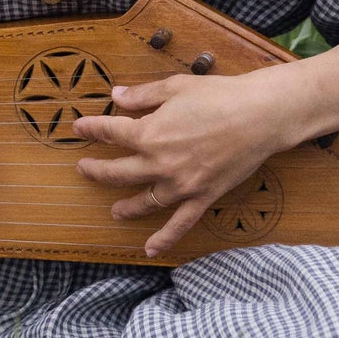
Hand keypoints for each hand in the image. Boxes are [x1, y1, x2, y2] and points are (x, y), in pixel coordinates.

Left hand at [72, 67, 307, 259]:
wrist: (260, 116)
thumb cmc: (219, 96)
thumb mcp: (174, 87)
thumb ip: (142, 96)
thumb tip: (116, 96)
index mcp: (149, 133)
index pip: (109, 132)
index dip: (91, 129)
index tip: (78, 127)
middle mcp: (159, 163)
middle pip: (118, 172)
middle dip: (96, 170)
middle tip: (84, 169)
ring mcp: (180, 185)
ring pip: (143, 202)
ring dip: (125, 207)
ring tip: (114, 210)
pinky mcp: (202, 196)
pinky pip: (179, 223)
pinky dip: (164, 238)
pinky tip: (150, 249)